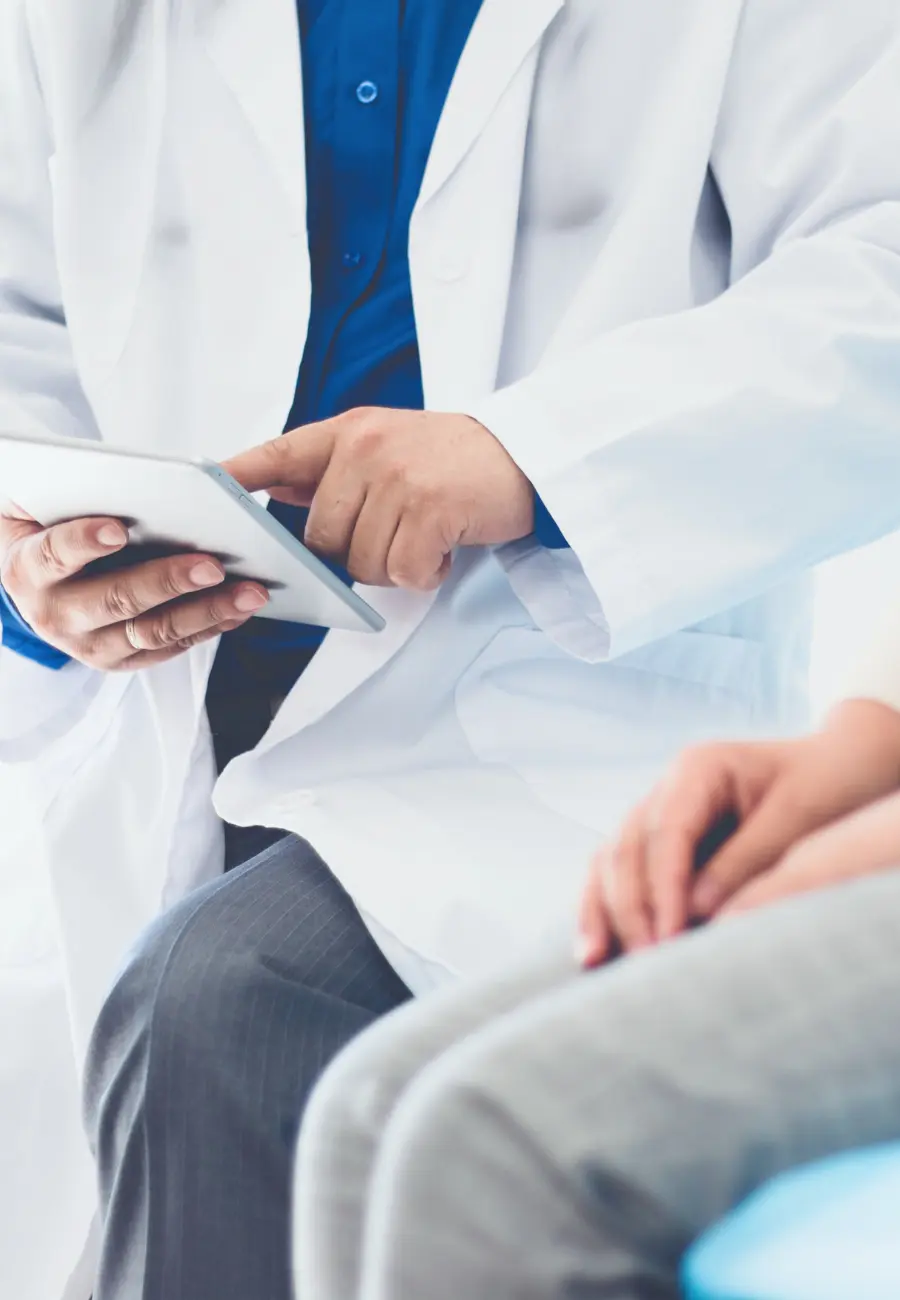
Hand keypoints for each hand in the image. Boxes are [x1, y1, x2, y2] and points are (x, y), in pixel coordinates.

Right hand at [0, 505, 269, 671]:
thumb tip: (121, 476)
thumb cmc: (45, 525)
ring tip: (249, 590)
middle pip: (115, 601)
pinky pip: (171, 647)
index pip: (53, 555)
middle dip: (167, 581)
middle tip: (212, 563)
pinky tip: (241, 606)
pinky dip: (210, 626)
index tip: (118, 528)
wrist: (37, 577)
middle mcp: (54, 616)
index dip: (83, 542)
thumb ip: (65, 487)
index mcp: (26, 569)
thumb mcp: (37, 499)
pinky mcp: (122, 660)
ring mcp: (89, 644)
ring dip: (206, 610)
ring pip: (152, 631)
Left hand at [223, 407, 534, 590]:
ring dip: (395, 566)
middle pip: (321, 539)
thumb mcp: (386, 444)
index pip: (277, 455)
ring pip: (362, 562)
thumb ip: (328, 469)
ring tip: (426, 537)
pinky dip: (425, 573)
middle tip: (398, 535)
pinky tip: (444, 548)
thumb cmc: (454, 458)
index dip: (236, 478)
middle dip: (355, 554)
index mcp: (348, 433)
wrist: (526, 454)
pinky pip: (404, 572)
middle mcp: (366, 449)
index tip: (200, 489)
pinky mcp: (430, 508)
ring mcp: (398, 477)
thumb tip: (270, 486)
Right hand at [578, 698, 899, 965]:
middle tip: (646, 960)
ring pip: (611, 862)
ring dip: (604, 911)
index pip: (665, 831)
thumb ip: (744, 860)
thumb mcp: (795, 817)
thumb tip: (695, 911)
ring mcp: (657, 815)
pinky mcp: (659, 846)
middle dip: (631, 907)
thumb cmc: (822, 786)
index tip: (669, 936)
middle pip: (627, 848)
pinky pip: (619, 876)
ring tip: (595, 960)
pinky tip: (595, 949)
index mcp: (697, 768)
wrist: (833, 769)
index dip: (663, 887)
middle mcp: (666, 789)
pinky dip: (606, 909)